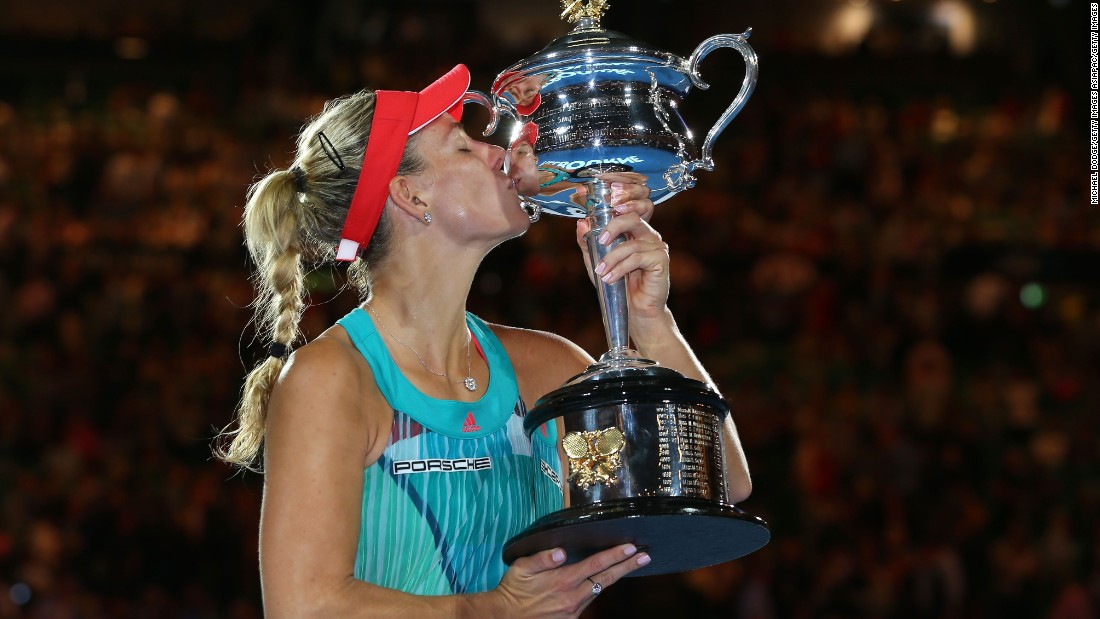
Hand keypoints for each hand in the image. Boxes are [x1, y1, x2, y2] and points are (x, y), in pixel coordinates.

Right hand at [488, 544, 650, 617]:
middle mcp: (573, 596)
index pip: (596, 565)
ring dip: (615, 577)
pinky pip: (588, 600)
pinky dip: (597, 588)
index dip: (615, 555)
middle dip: (627, 566)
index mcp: (563, 580)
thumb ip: (542, 558)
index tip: (631, 548)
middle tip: (645, 556)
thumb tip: (561, 552)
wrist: (504, 617)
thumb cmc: (513, 590)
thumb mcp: (522, 567)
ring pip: (599, 589)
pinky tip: (603, 581)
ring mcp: (573, 609)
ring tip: (629, 565)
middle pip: (606, 578)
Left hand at [575, 177, 668, 321]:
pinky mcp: (661, 261)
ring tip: (601, 272)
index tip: (601, 202)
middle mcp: (648, 235)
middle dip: (614, 226)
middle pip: (633, 217)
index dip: (620, 201)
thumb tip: (581, 222)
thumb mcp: (596, 261)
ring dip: (612, 258)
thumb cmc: (617, 284)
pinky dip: (621, 268)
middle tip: (601, 240)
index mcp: (634, 231)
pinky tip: (610, 278)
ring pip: (632, 244)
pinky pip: (638, 258)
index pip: (630, 208)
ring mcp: (657, 247)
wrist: (634, 310)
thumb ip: (588, 243)